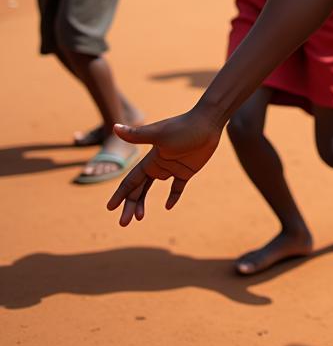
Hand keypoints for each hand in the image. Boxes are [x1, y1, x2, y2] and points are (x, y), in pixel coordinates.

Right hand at [106, 109, 222, 225]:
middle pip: (139, 188)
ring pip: (153, 188)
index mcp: (150, 159)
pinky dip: (172, 196)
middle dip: (130, 205)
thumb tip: (114, 126)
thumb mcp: (159, 134)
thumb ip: (137, 135)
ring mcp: (172, 167)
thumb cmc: (184, 127)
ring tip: (140, 218)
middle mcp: (158, 164)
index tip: (110, 208)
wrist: (208, 122)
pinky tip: (168, 206)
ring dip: (144, 202)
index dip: (120, 194)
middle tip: (124, 223)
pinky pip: (177, 187)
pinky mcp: (187, 170)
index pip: (131, 180)